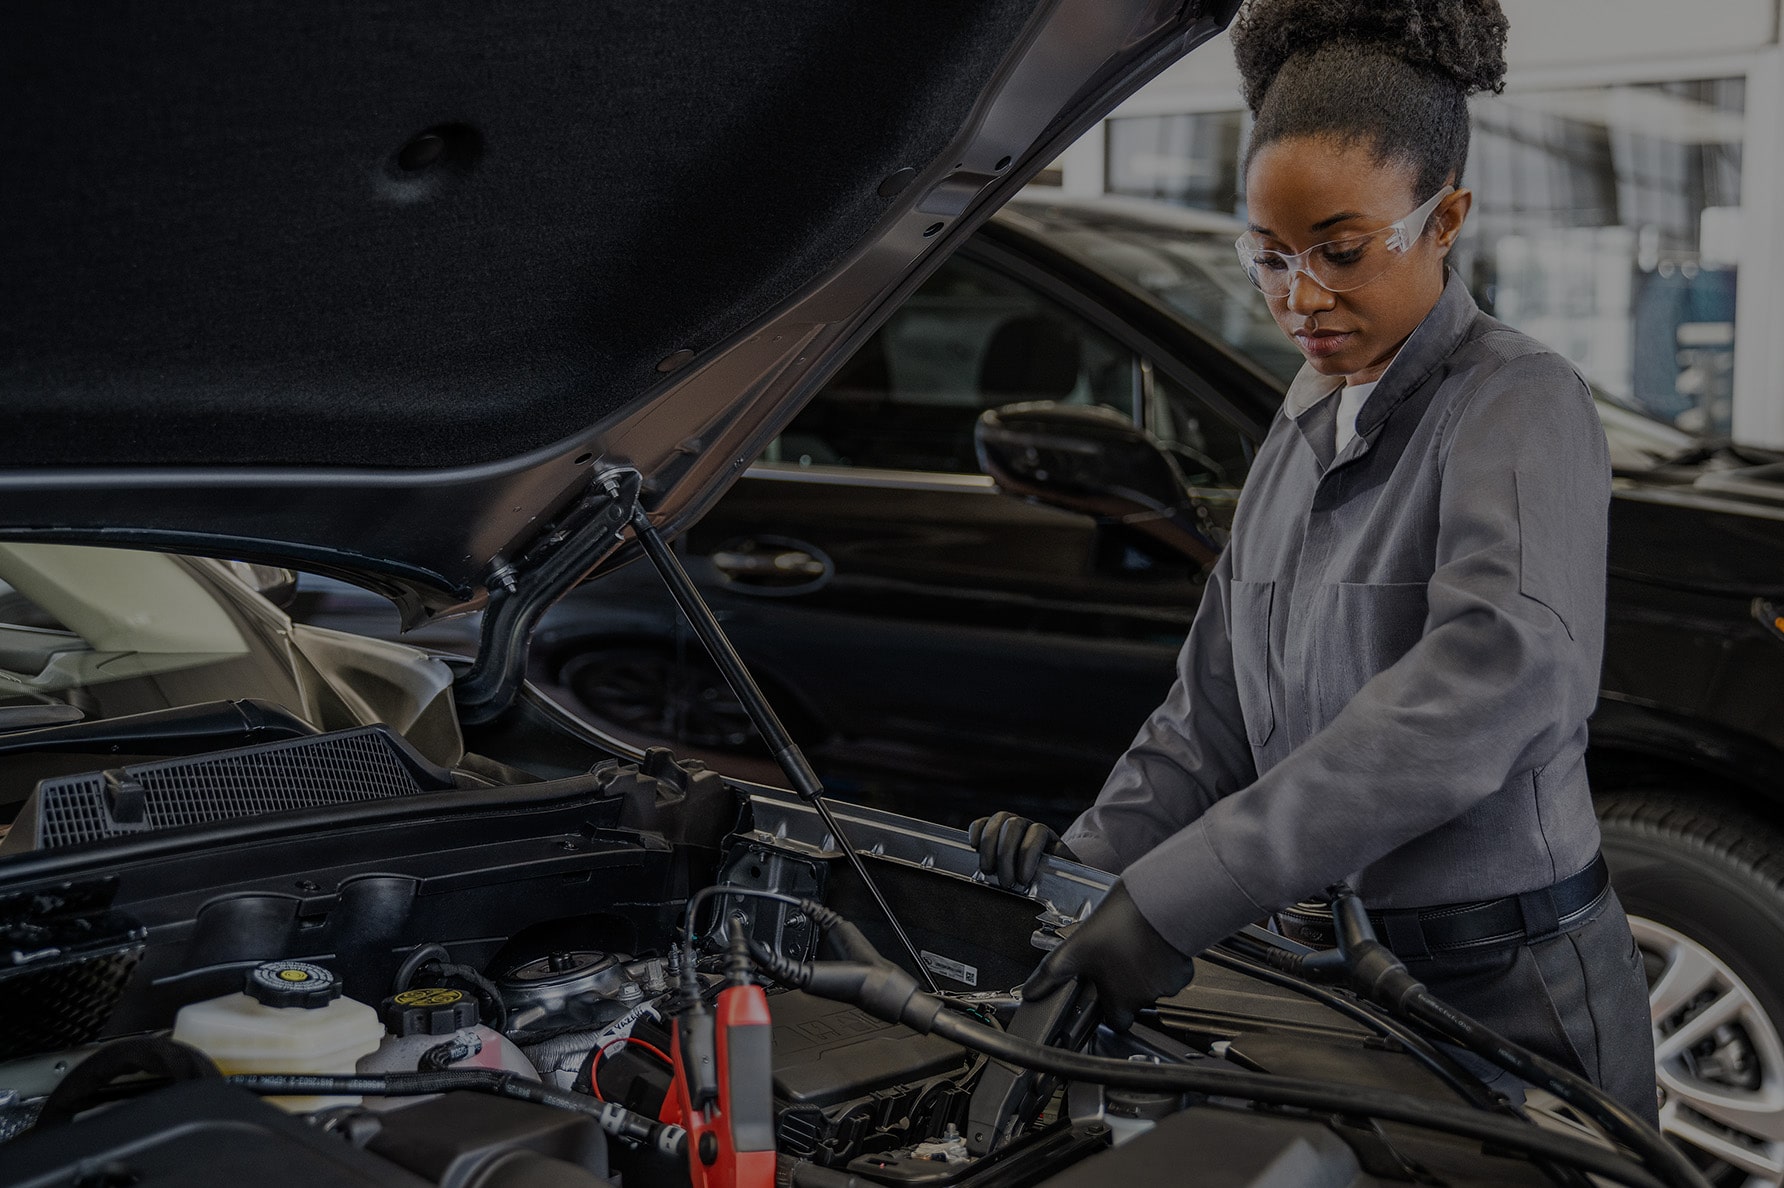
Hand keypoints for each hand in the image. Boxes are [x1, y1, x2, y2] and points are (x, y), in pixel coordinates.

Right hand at [967, 811, 1077, 889]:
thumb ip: (1065, 877)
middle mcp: (1028, 826)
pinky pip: (982, 822)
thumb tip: (1068, 886)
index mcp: (1048, 836)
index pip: (1037, 832)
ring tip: (987, 870)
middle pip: (1014, 825)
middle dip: (1005, 855)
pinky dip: (976, 831)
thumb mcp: (1064, 877)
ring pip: (998, 819)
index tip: (1023, 879)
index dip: (1028, 853)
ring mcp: (1009, 826)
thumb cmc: (1054, 878)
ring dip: (989, 845)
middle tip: (1005, 882)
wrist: (1045, 873)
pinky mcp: (992, 831)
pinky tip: (973, 847)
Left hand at [1025, 880, 1194, 1030]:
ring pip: (1154, 986)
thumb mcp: (1075, 948)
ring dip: (1144, 970)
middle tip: (1116, 958)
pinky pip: (1173, 972)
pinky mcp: (1184, 971)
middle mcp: (1145, 999)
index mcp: (1120, 1000)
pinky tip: (1152, 943)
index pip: (1117, 1022)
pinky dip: (1164, 961)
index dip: (1110, 1009)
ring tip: (1132, 945)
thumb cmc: (1119, 923)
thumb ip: (1052, 975)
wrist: (1158, 901)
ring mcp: (1167, 986)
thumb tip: (1031, 992)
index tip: (1105, 994)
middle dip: (1126, 984)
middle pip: (1134, 1001)